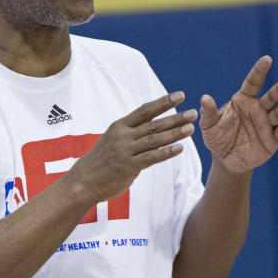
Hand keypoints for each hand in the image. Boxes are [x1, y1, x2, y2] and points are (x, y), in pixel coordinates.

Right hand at [67, 92, 194, 202]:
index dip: (163, 102)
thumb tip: (153, 126)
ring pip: (154, 139)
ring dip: (174, 133)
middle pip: (153, 124)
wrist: (84, 180)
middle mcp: (123, 136)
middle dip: (175, 118)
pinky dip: (166, 153)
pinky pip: (151, 157)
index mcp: (120, 126)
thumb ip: (132, 132)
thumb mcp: (113, 139)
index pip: (145, 110)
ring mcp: (125, 151)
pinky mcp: (128, 166)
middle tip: (193, 113)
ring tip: (191, 128)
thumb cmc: (102, 160)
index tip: (180, 96)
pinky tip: (180, 149)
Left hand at [199, 55, 277, 172]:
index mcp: (243, 100)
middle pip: (271, 97)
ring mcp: (267, 124)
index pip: (253, 83)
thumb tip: (204, 98)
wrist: (225, 159)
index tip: (267, 59)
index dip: (260, 71)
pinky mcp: (272, 140)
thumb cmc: (217, 138)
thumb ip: (208, 112)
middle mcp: (258, 109)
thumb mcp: (209, 126)